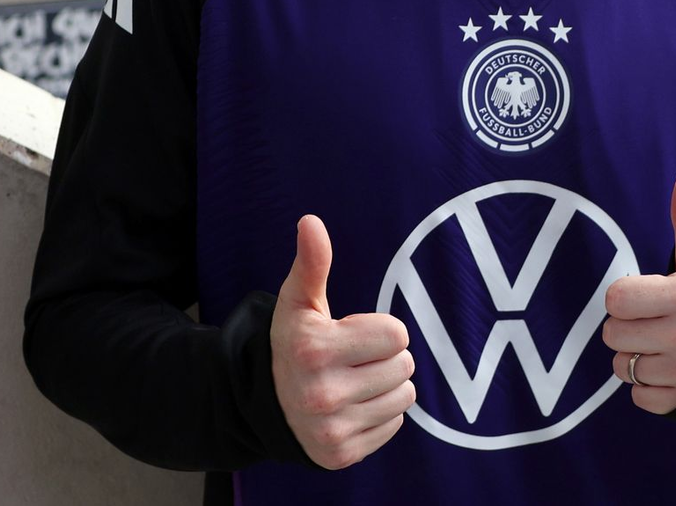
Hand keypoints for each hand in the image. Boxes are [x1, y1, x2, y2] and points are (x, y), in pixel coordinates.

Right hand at [271, 215, 415, 469]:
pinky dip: (382, 413)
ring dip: (388, 384)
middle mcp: (322, 395)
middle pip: (404, 365)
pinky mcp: (342, 455)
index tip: (354, 332)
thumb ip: (312, 262)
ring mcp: (332, 430)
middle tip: (356, 357)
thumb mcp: (299, 302)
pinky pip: (396, 423)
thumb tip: (311, 221)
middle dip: (386, 356)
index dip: (381, 329)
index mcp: (314, 350)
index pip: (397, 334)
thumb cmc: (295, 342)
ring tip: (357, 379)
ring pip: (406, 395)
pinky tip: (355, 404)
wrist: (269, 404)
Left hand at [602, 171, 675, 414]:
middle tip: (654, 319)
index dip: (626, 295)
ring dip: (635, 356)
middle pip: (613, 334)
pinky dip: (646, 386)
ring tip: (661, 343)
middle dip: (627, 325)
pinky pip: (637, 396)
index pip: (617, 298)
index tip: (648, 293)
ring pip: (622, 367)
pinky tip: (667, 369)